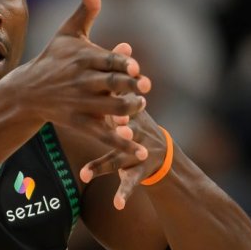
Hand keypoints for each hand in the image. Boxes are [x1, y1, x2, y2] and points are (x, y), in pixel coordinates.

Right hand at [6, 0, 147, 151]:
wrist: (28, 92)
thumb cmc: (53, 59)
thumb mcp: (68, 32)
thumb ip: (86, 8)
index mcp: (83, 58)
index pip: (108, 60)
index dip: (124, 64)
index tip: (135, 68)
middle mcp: (83, 82)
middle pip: (112, 85)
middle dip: (129, 88)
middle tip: (144, 89)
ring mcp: (81, 104)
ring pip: (111, 110)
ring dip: (129, 111)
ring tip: (138, 107)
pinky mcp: (79, 123)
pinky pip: (104, 136)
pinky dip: (123, 146)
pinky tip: (141, 152)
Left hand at [79, 41, 164, 209]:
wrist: (162, 154)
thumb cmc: (139, 122)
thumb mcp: (133, 100)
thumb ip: (124, 75)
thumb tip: (122, 43)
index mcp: (133, 114)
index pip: (125, 103)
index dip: (121, 98)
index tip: (110, 93)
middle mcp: (138, 132)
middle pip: (130, 130)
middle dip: (124, 129)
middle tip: (117, 128)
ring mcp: (140, 153)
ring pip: (124, 159)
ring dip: (109, 165)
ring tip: (88, 173)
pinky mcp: (139, 173)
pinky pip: (130, 184)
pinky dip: (124, 194)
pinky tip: (117, 205)